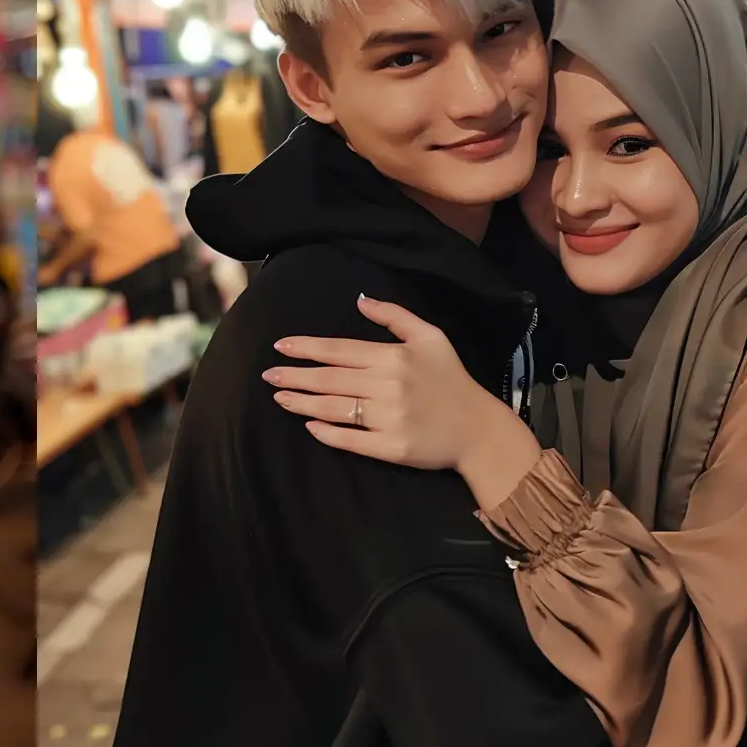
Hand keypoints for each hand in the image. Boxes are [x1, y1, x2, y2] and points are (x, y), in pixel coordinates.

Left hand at [263, 298, 541, 510]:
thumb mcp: (431, 337)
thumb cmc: (452, 380)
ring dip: (302, 403)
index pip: (339, 350)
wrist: (477, 429)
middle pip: (330, 379)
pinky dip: (326, 432)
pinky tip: (309, 426)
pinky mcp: (391, 447)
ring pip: (333, 408)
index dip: (307, 348)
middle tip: (269, 376)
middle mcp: (387, 385)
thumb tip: (360, 299)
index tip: (280, 347)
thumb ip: (395, 316)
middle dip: (295, 376)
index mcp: (393, 357)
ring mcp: (388, 418)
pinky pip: (350, 439)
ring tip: (280, 398)